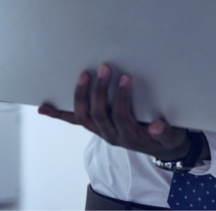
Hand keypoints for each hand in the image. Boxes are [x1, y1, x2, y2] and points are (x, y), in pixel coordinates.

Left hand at [38, 63, 193, 160]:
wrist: (160, 147)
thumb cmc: (166, 137)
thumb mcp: (172, 137)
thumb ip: (166, 133)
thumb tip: (157, 126)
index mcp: (129, 136)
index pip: (120, 115)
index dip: (121, 97)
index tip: (126, 77)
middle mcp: (111, 136)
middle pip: (98, 114)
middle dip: (100, 91)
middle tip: (105, 68)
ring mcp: (101, 132)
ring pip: (83, 117)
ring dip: (80, 96)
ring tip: (84, 75)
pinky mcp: (96, 127)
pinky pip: (74, 122)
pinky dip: (59, 115)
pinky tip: (44, 108)